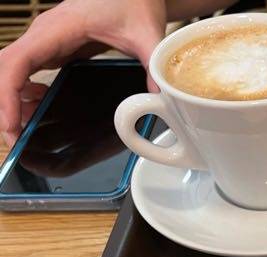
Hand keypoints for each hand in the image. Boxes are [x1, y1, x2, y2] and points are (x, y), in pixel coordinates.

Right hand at [0, 0, 166, 143]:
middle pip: (8, 69)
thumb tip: (158, 97)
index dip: (8, 94)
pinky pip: (29, 68)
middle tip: (17, 138)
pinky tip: (37, 107)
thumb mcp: (147, 33)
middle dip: (6, 104)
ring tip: (24, 128)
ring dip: (13, 98)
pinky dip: (26, 89)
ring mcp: (48, 40)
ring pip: (14, 69)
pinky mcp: (56, 46)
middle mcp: (46, 33)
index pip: (17, 62)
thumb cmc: (134, 1)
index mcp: (59, 28)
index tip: (11, 123)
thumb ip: (152, 62)